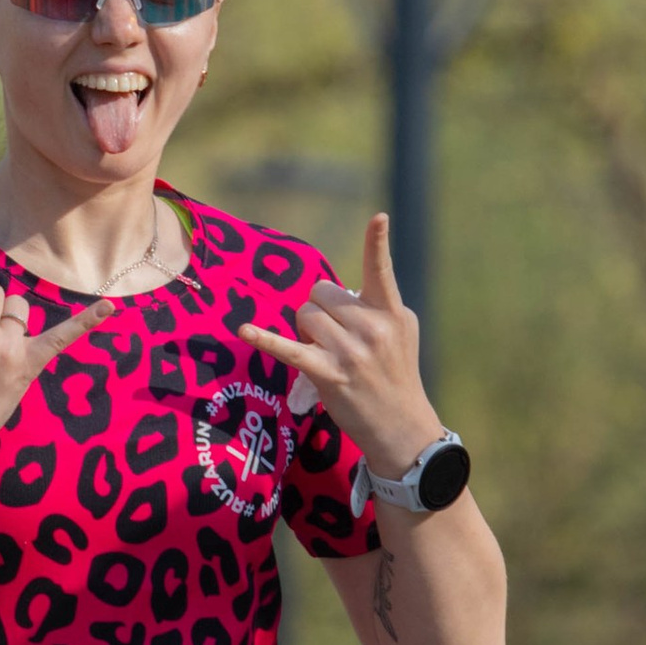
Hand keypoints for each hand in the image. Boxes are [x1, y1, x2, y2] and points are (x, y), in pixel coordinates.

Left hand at [251, 214, 439, 476]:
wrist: (400, 426)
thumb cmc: (397, 374)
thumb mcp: (401, 332)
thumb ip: (377, 304)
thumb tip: (343, 293)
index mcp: (391, 312)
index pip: (381, 270)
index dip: (377, 242)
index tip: (378, 218)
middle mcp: (372, 327)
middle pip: (321, 292)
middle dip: (321, 309)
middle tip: (337, 337)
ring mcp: (350, 351)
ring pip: (305, 314)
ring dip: (308, 329)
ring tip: (328, 352)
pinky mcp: (328, 372)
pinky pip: (288, 348)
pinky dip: (264, 338)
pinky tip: (244, 330)